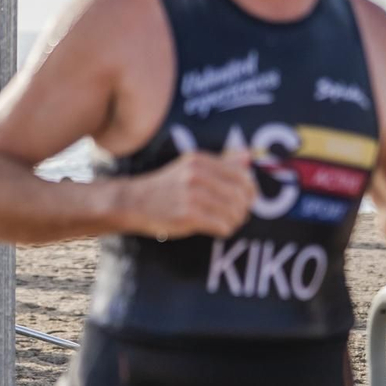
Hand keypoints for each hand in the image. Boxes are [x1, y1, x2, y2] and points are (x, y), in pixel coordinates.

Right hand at [125, 148, 256, 239]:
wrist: (134, 202)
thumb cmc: (167, 186)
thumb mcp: (191, 167)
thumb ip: (221, 162)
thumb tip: (248, 156)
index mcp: (200, 161)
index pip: (241, 175)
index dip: (250, 190)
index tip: (248, 199)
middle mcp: (196, 175)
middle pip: (239, 195)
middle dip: (244, 208)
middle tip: (239, 214)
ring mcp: (191, 196)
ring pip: (233, 212)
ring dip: (235, 221)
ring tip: (228, 222)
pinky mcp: (187, 216)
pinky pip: (222, 226)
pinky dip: (225, 229)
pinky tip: (218, 228)